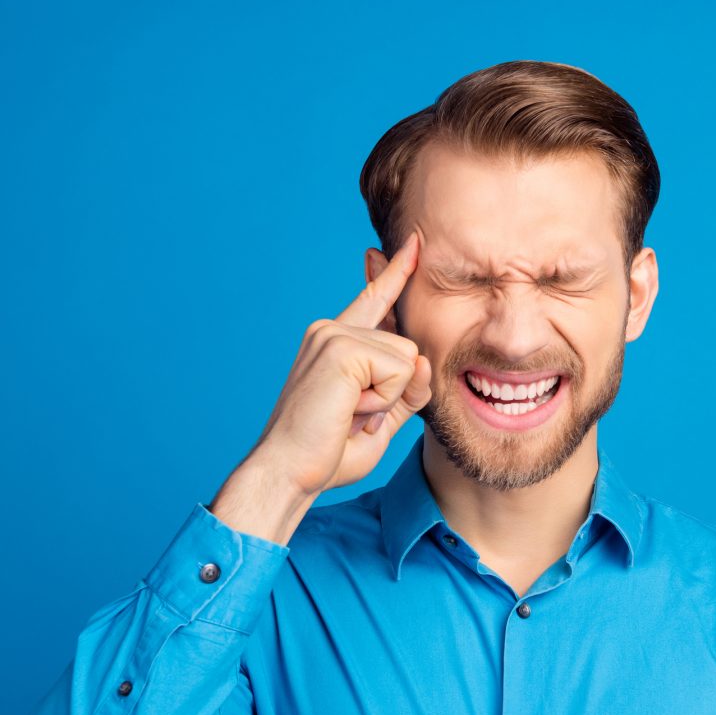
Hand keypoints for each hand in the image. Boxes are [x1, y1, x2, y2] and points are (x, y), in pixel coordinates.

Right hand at [246, 232, 430, 495]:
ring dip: (387, 399)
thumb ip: (408, 390)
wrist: (290, 471)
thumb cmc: (329, 451)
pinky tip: (350, 410)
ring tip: (349, 414)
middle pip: (409, 348)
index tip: (415, 243)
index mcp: (337, 343)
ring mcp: (333, 334)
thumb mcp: (382, 418)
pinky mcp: (340, 347)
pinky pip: (399, 369)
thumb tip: (425, 360)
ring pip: (407, 358)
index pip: (375, 300)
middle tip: (353, 417)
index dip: (397, 273)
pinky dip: (383, 400)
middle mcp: (332, 330)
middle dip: (395, 393)